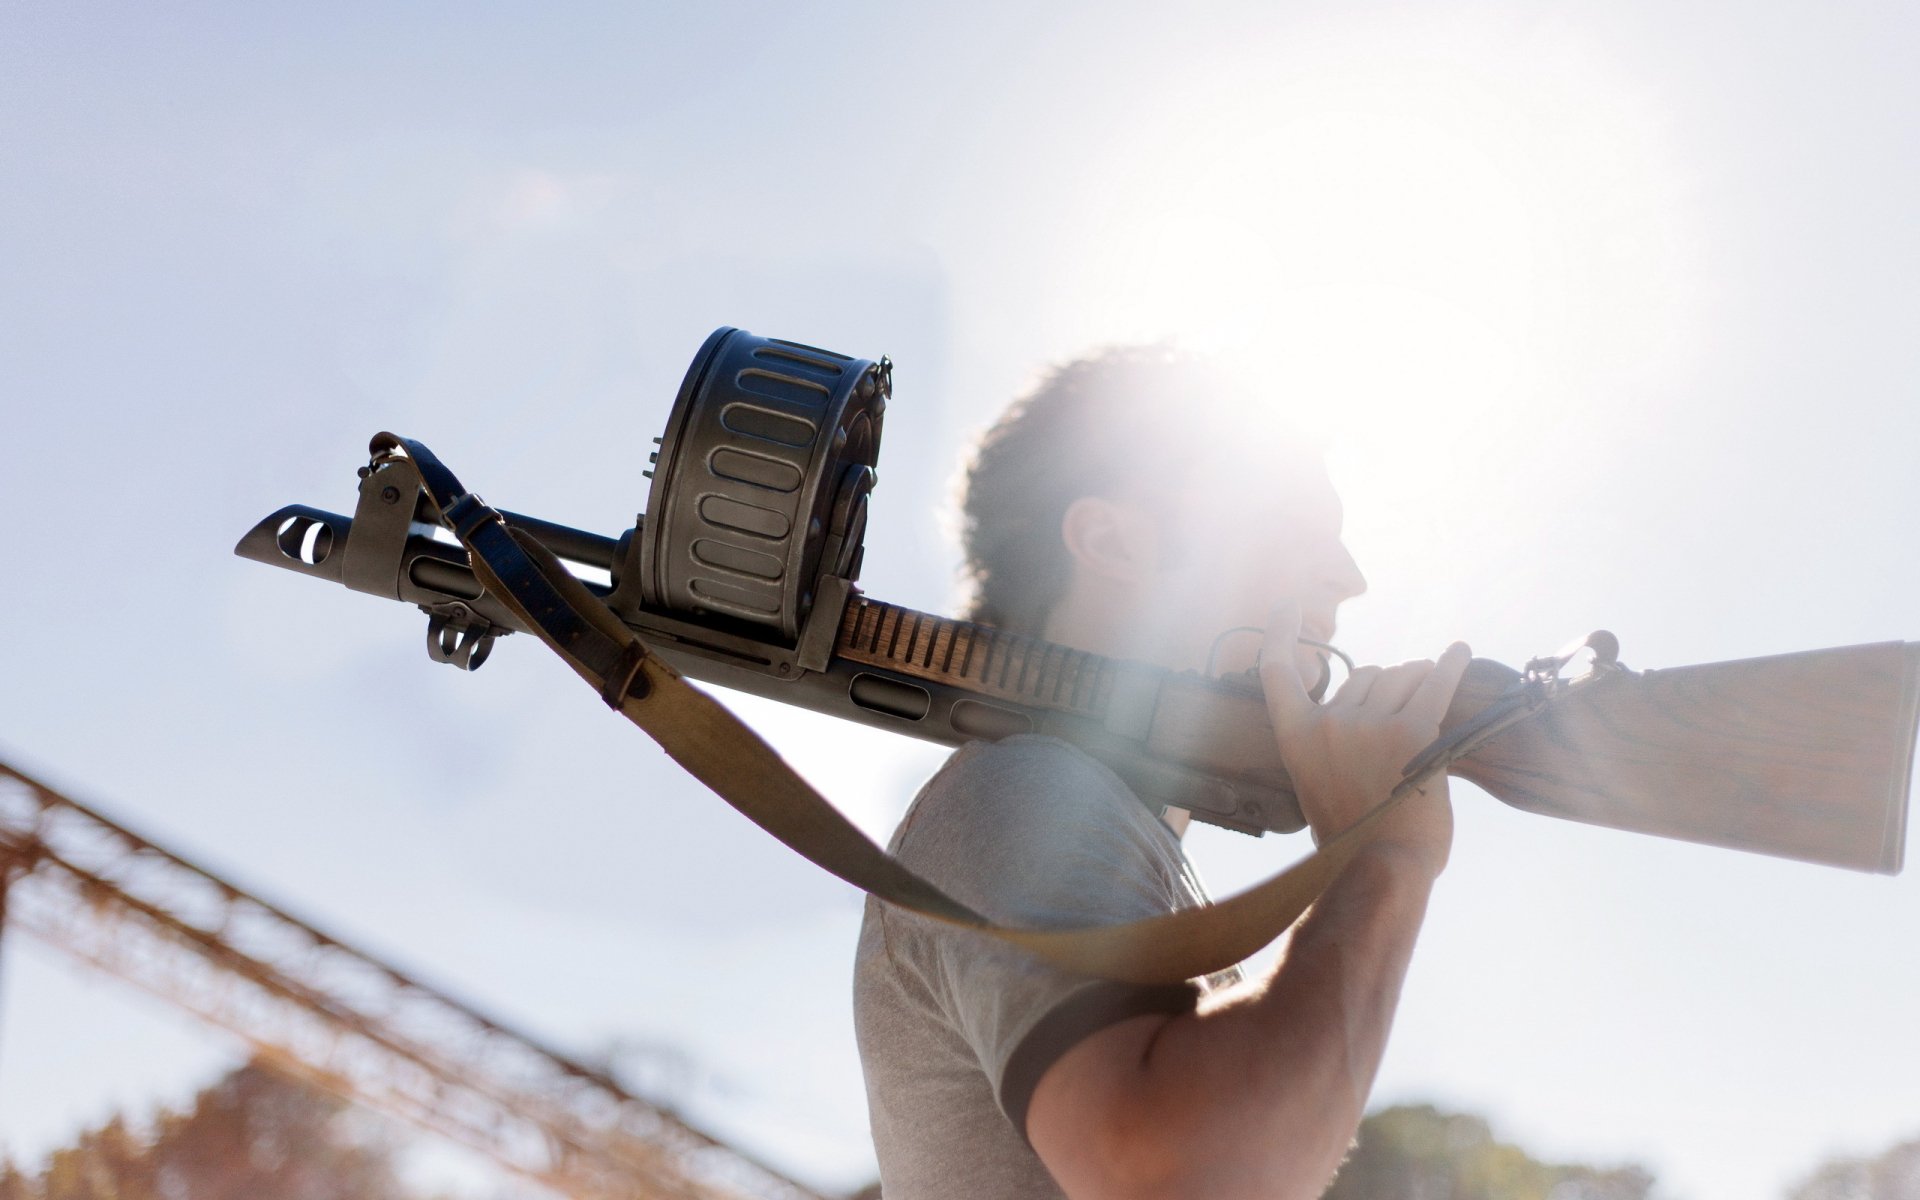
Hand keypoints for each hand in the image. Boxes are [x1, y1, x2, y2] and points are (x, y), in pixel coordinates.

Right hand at [1259, 601, 1470, 879]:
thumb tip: (1367, 707)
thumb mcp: (1319, 784)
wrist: (1379, 868)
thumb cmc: (1354, 836)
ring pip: (1402, 678)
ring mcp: (1370, 724)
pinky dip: (1449, 665)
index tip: (1287, 605)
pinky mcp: (1414, 731)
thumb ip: (1330, 744)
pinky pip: (1435, 685)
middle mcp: (1329, 722)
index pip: (1278, 672)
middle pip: (1365, 676)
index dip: (1282, 634)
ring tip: (1427, 716)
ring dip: (1419, 686)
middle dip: (1386, 690)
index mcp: (1297, 737)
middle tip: (1401, 726)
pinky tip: (1458, 652)